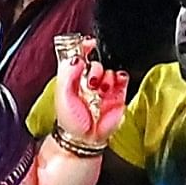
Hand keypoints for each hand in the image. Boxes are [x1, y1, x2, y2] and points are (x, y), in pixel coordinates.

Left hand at [47, 35, 127, 149]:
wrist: (84, 140)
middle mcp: (89, 81)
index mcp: (73, 78)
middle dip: (95, 68)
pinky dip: (121, 78)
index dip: (84, 47)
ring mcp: (104, 88)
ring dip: (106, 76)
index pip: (80, 56)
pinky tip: (114, 84)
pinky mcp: (117, 95)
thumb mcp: (62, 95)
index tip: (89, 44)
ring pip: (110, 69)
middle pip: (96, 62)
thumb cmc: (71, 122)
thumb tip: (77, 57)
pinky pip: (123, 79)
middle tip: (90, 79)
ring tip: (100, 88)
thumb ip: (67, 73)